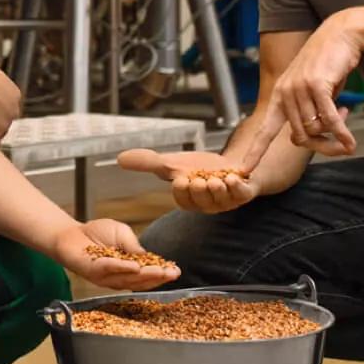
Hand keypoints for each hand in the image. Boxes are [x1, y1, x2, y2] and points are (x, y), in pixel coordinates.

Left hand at [51, 218, 180, 290]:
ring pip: (128, 278)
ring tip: (159, 272)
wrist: (72, 234)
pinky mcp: (93, 272)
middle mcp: (119, 276)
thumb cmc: (97, 233)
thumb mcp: (122, 233)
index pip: (148, 273)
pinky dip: (122, 267)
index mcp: (128, 268)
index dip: (162, 273)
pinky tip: (134, 266)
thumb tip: (147, 257)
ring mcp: (106, 277)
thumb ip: (133, 245)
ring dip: (144, 275)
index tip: (176, 271)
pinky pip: (109, 269)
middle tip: (171, 274)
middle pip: (140, 280)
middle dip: (157, 277)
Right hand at [118, 147, 259, 214]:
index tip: (179, 178)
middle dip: (200, 191)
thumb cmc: (199, 168)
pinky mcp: (245, 192)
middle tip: (199, 179)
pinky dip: (239, 186)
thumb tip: (119, 158)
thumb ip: (147, 162)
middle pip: (202, 202)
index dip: (182, 191)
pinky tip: (235, 176)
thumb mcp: (172, 163)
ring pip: (222, 199)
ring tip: (216, 179)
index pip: (183, 200)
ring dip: (219, 188)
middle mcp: (208, 204)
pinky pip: (243, 194)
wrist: (230, 165)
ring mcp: (228, 200)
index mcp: (190, 200)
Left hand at [252, 14, 362, 162]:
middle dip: (322, 145)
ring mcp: (299, 88)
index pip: (264, 130)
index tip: (243, 171)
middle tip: (340, 142)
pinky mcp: (317, 85)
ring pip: (315, 129)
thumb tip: (307, 139)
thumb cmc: (327, 66)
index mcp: (279, 96)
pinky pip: (329, 120)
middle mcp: (285, 93)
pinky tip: (351, 143)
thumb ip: (306, 114)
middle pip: (300, 138)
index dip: (255, 152)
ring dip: (335, 133)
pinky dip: (341, 134)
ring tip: (347, 119)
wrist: (339, 35)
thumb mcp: (311, 92)